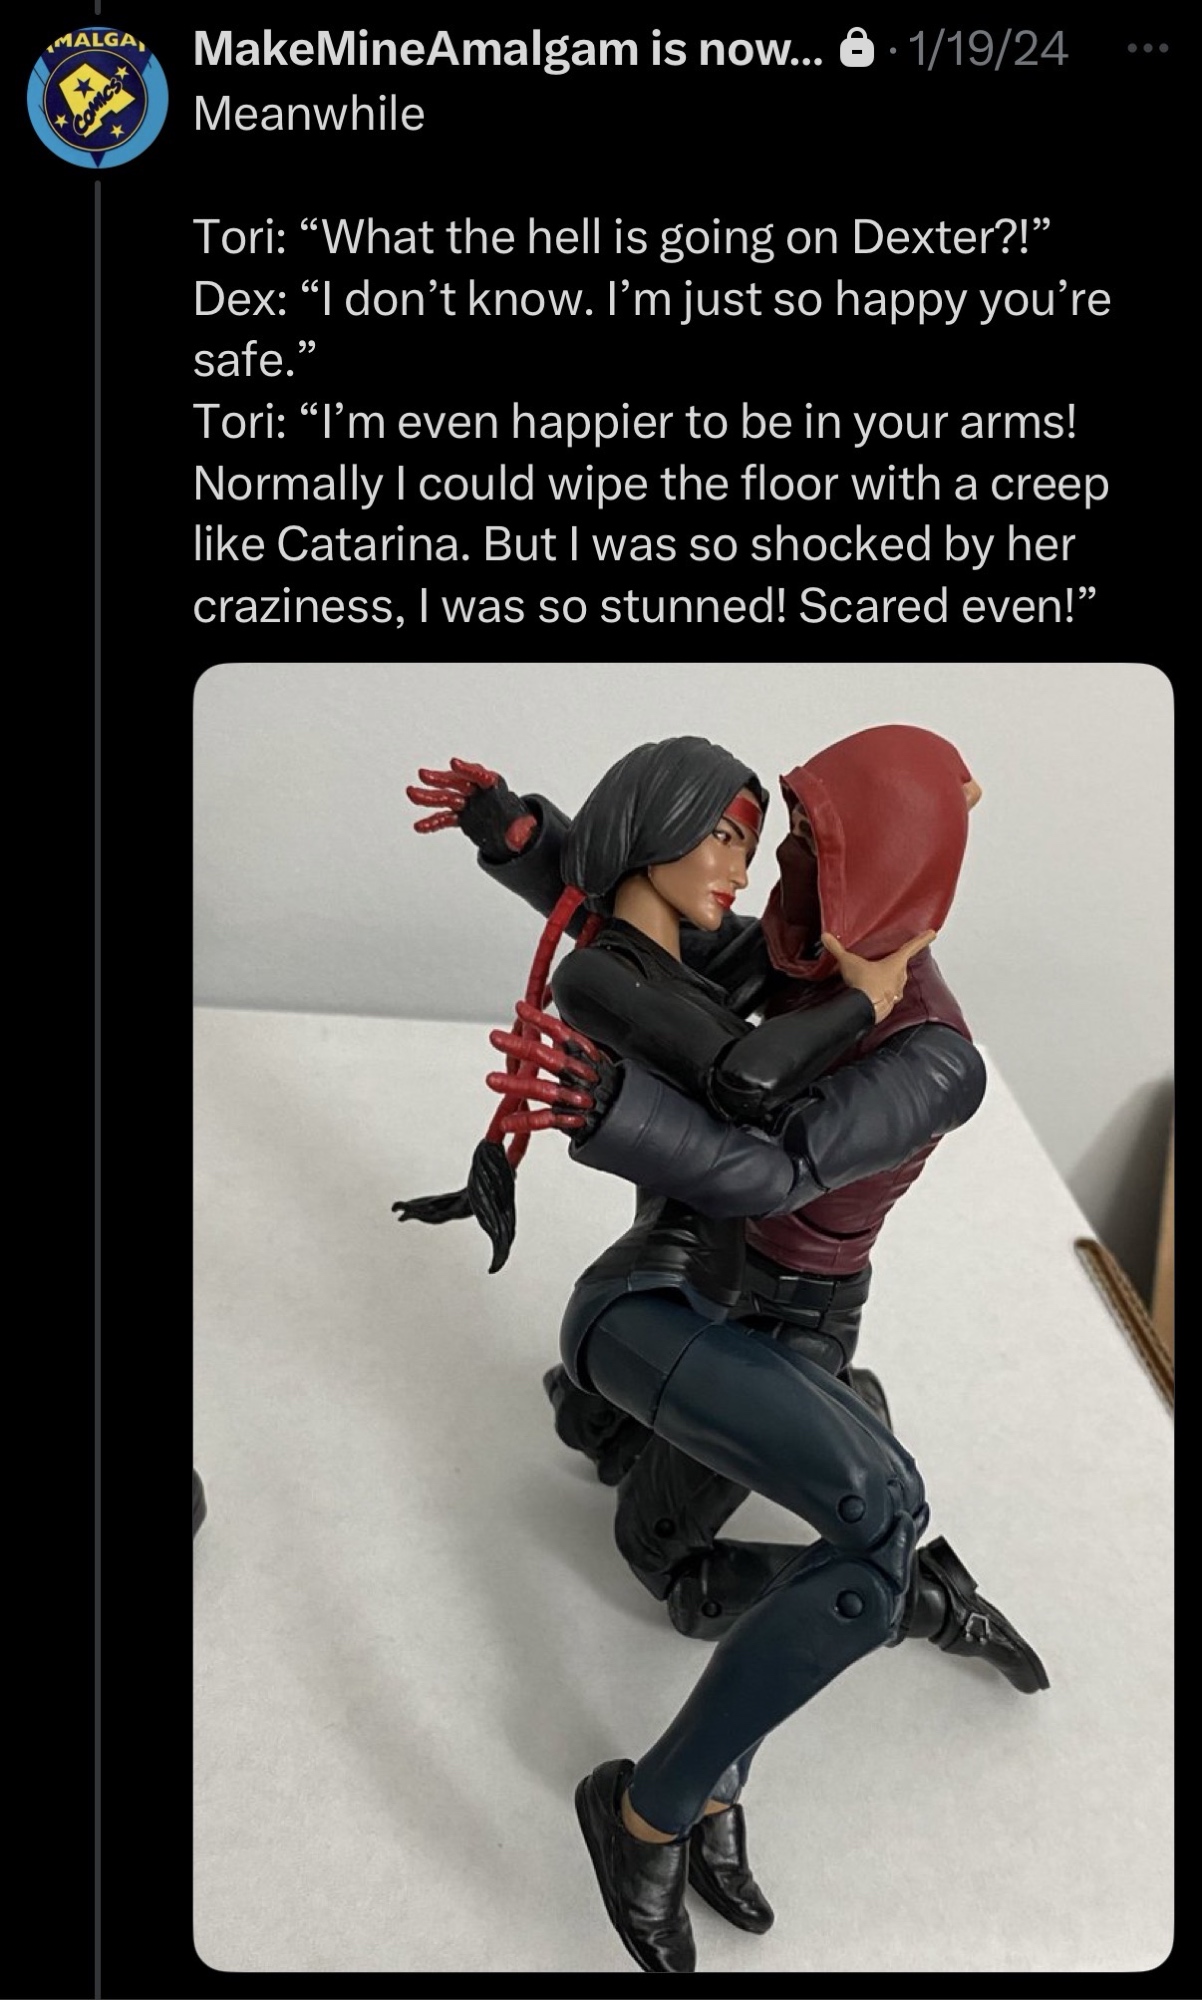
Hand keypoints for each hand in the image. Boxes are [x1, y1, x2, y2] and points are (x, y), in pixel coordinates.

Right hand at [406, 757, 537, 860]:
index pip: (481, 776)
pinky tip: (419, 826)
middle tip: (423, 775)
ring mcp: (466, 803)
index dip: (469, 770)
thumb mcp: (523, 825)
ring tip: (411, 793)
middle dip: (441, 779)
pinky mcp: (460, 816)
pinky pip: (444, 818)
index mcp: (494, 787)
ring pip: (446, 798)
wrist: (510, 828)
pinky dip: (432, 822)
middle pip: (458, 783)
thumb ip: (520, 830)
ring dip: (428, 796)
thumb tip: (518, 838)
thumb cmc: (516, 820)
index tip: (454, 763)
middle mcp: (477, 792)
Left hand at [485, 1001, 617, 1134]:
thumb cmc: (607, 1085)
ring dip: (514, 1085)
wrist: (625, 1114)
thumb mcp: (595, 1058)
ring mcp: (574, 1097)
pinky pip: (546, 1120)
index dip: (541, 1020)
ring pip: (542, 1089)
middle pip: (547, 1057)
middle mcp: (579, 1074)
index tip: (520, 1008)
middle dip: (519, 1046)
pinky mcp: (571, 1118)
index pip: (562, 1033)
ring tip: (492, 1080)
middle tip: (495, 1038)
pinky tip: (507, 1122)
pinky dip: (525, 1121)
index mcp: (585, 1056)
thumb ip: (572, 1044)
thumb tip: (552, 1023)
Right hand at [821, 928, 936, 1023]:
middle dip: (897, 963)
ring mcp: (895, 992)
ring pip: (896, 982)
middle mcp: (899, 977)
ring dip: (889, 979)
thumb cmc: (864, 984)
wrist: (864, 1009)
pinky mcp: (889, 1005)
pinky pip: (889, 996)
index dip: (922, 939)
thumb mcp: (848, 962)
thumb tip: (826, 936)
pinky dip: (883, 993)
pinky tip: (874, 993)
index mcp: (895, 963)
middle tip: (893, 958)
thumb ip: (837, 949)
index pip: (912, 947)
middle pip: (902, 966)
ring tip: (879, 976)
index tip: (932, 933)